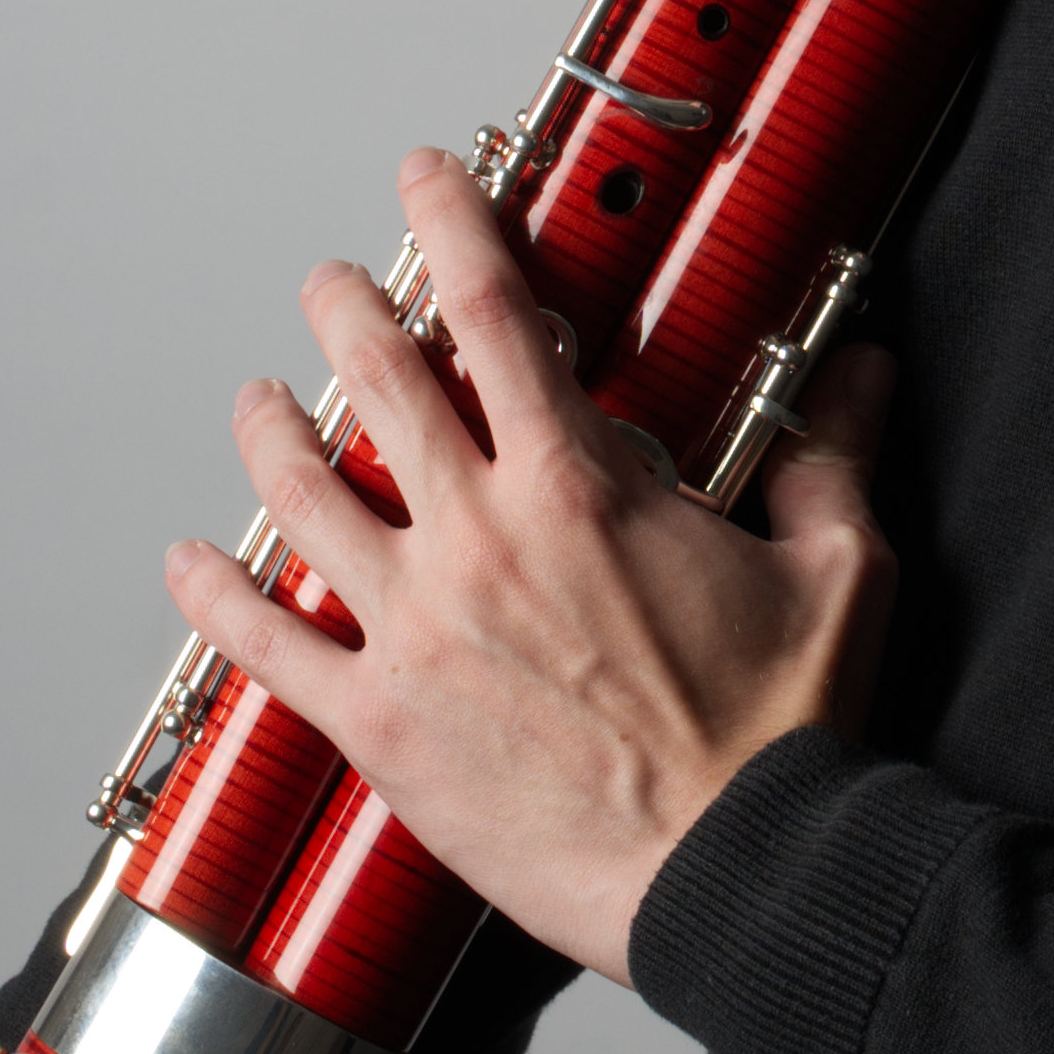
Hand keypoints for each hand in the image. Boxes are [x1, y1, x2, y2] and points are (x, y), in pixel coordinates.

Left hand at [165, 143, 895, 985]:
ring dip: (269, 433)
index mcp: (580, 486)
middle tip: (332, 283)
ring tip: (255, 401)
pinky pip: (268, 648)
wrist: (738, 873)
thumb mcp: (840, 569)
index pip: (495, 313)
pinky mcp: (382, 725)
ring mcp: (418, 630)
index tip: (424, 181)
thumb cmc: (785, 734)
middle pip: (377, 383)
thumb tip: (865, 372)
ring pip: (303, 498)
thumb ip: (833, 455)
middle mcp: (481, 538)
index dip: (450, 225)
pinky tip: (188, 563)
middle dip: (345, 311)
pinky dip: (215, 598)